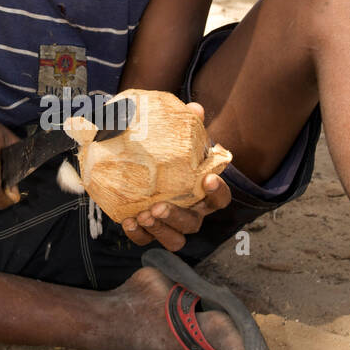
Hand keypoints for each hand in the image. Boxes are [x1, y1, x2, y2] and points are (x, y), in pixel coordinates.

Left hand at [119, 103, 231, 252]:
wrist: (140, 164)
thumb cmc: (168, 155)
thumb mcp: (177, 138)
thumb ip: (187, 124)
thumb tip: (195, 108)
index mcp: (202, 193)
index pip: (221, 199)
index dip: (219, 192)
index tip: (208, 179)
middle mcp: (192, 213)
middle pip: (193, 223)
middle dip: (177, 217)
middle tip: (159, 206)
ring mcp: (171, 225)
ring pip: (175, 240)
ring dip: (160, 230)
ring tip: (143, 215)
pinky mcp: (150, 231)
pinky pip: (147, 241)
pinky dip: (138, 234)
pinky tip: (128, 221)